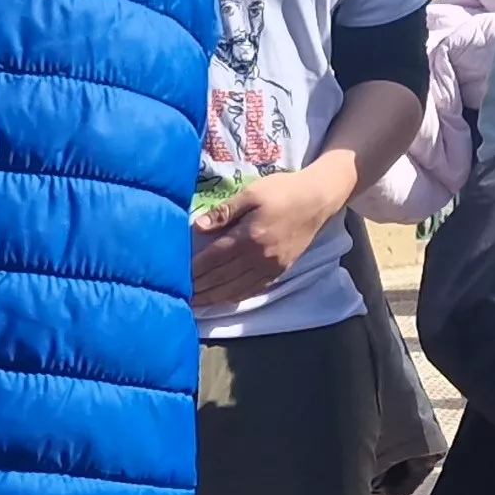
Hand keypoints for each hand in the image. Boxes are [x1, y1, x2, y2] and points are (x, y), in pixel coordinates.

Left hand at [190, 159, 352, 307]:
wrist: (317, 200)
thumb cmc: (282, 191)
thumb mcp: (251, 193)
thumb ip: (225, 211)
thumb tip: (198, 226)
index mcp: (249, 236)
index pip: (214, 258)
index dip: (194, 270)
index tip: (176, 277)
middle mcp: (259, 256)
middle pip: (223, 277)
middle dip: (200, 288)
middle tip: (180, 296)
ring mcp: (271, 266)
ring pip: (236, 288)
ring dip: (214, 297)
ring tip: (197, 303)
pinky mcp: (280, 270)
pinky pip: (253, 289)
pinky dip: (235, 297)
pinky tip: (223, 299)